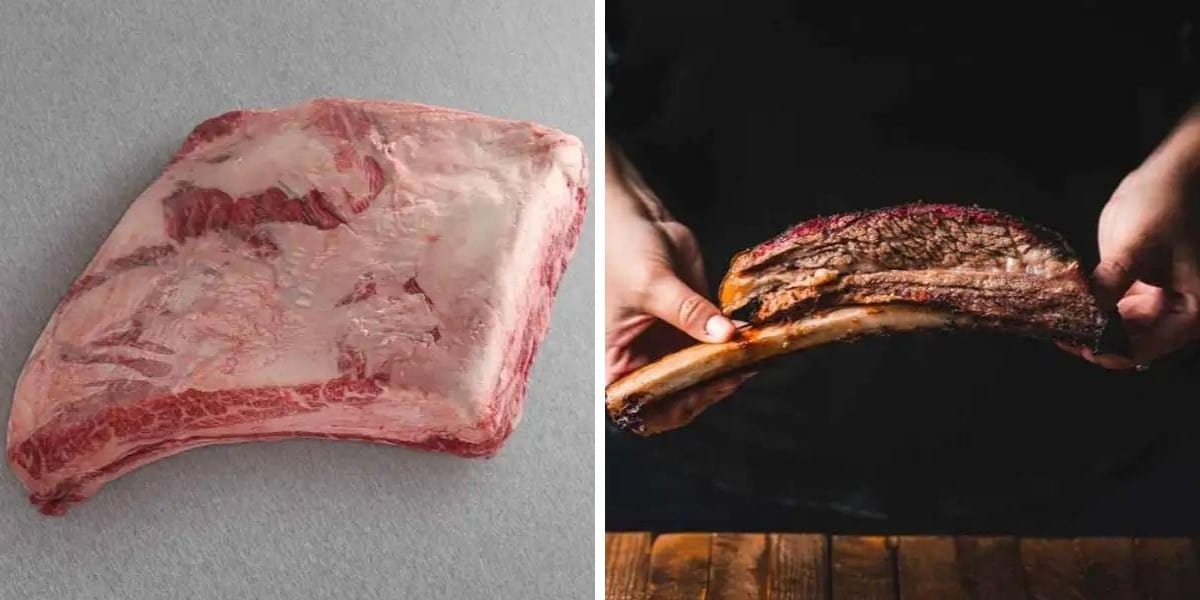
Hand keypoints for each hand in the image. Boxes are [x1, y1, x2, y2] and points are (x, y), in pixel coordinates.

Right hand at [605, 143, 735, 384]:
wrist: (634, 214)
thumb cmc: (621, 250)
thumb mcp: (652, 284)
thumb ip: (689, 312)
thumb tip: (726, 335)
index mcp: (618, 364)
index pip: (649, 406)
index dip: (679, 405)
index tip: (710, 386)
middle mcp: (645, 360)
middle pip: (683, 393)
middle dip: (714, 384)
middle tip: (743, 366)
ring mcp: (672, 343)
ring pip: (707, 371)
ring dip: (733, 365)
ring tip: (758, 353)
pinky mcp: (696, 323)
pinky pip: (721, 343)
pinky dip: (740, 343)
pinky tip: (758, 337)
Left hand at [1062, 110, 1199, 368]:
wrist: (1169, 175)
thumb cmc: (1162, 206)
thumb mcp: (1133, 248)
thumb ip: (1109, 285)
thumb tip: (1083, 315)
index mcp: (1189, 311)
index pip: (1142, 350)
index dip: (1105, 352)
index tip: (1071, 342)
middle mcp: (1176, 313)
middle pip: (1129, 343)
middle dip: (1093, 340)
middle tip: (1054, 331)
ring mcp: (1158, 302)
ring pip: (1118, 329)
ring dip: (1089, 326)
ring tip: (1054, 320)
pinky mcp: (1140, 289)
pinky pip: (1113, 309)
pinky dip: (1091, 309)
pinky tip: (1065, 304)